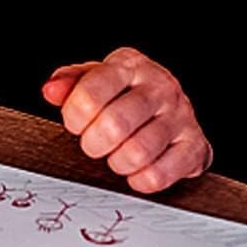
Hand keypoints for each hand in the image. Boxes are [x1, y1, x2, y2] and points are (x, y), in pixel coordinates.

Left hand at [42, 48, 212, 193]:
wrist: (172, 109)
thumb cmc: (124, 95)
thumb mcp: (94, 80)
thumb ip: (69, 83)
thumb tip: (51, 90)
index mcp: (130, 66)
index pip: (92, 90)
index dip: (74, 115)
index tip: (75, 123)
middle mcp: (160, 87)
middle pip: (115, 124)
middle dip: (94, 144)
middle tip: (93, 145)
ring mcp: (181, 115)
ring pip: (138, 152)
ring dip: (117, 163)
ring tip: (116, 156)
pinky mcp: (195, 145)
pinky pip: (160, 174)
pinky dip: (140, 180)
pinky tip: (136, 171)